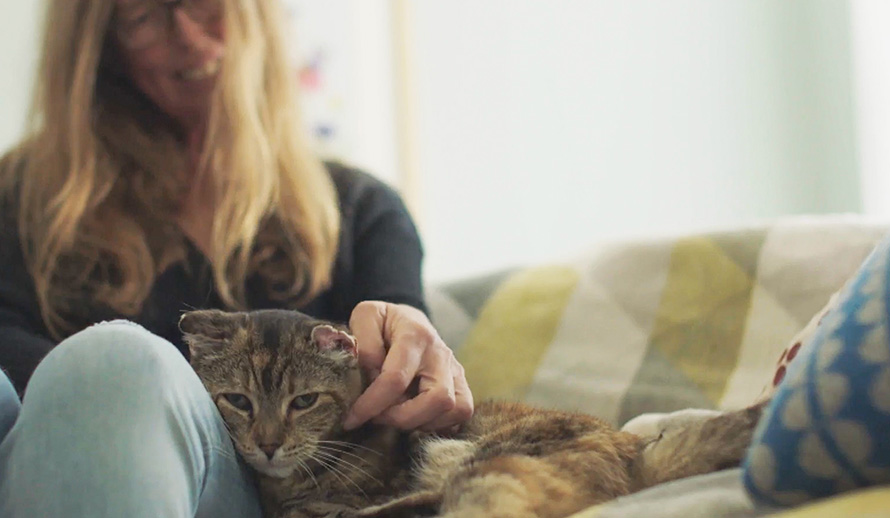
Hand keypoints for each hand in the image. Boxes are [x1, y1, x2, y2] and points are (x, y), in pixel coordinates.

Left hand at [342, 301, 473, 431]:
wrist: (409, 320)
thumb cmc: (383, 322)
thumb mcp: (365, 316)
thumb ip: (363, 343)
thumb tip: (372, 375)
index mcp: (415, 335)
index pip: (396, 379)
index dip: (372, 404)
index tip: (351, 418)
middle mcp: (441, 354)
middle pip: (438, 398)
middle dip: (403, 418)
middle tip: (378, 418)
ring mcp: (455, 370)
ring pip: (455, 410)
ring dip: (422, 422)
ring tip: (396, 415)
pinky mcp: (461, 384)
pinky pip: (461, 413)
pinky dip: (438, 424)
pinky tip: (414, 417)